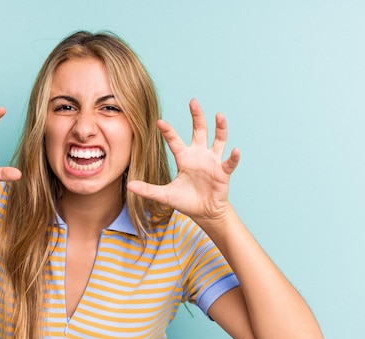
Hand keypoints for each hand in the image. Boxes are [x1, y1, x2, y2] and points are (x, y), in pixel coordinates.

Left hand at [127, 99, 239, 223]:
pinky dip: (233, 157)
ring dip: (220, 128)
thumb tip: (128, 186)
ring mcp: (212, 161)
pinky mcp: (223, 171)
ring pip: (218, 140)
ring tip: (219, 116)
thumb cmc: (186, 200)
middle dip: (196, 116)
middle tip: (193, 101)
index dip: (167, 131)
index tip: (159, 121)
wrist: (204, 212)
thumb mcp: (164, 195)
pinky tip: (236, 150)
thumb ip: (148, 190)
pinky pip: (229, 162)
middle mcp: (199, 155)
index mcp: (184, 157)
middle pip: (199, 130)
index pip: (174, 140)